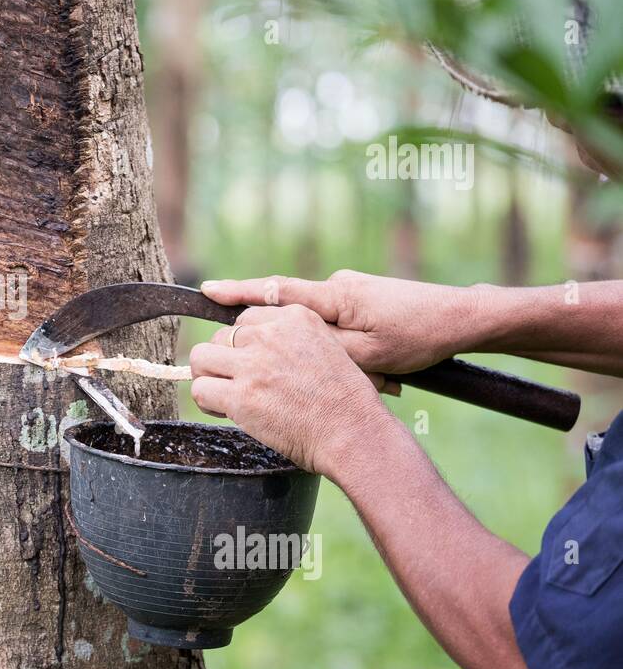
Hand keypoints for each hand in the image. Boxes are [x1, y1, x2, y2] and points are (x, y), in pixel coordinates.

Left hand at [188, 304, 392, 476]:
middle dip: (225, 360)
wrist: (354, 433)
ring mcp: (254, 365)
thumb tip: (252, 348)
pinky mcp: (241, 396)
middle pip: (220, 336)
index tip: (254, 365)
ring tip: (223, 394)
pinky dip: (207, 402)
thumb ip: (291, 341)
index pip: (246, 319)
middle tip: (239, 384)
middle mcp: (271, 335)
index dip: (245, 345)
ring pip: (201, 357)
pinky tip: (224, 411)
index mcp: (295, 317)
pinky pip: (200, 389)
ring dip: (208, 376)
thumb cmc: (345, 401)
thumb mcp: (327, 348)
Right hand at [201, 270, 479, 375]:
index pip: (273, 291)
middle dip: (289, 346)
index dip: (236, 292)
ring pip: (320, 328)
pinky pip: (341, 328)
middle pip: (292, 315)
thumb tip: (284, 346)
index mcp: (333, 297)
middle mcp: (337, 288)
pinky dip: (347, 351)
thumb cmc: (418, 338)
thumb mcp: (366, 353)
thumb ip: (322, 347)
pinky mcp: (367, 302)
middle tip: (295, 369)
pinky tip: (375, 374)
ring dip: (334, 357)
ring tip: (367, 380)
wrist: (464, 320)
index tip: (205, 290)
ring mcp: (353, 292)